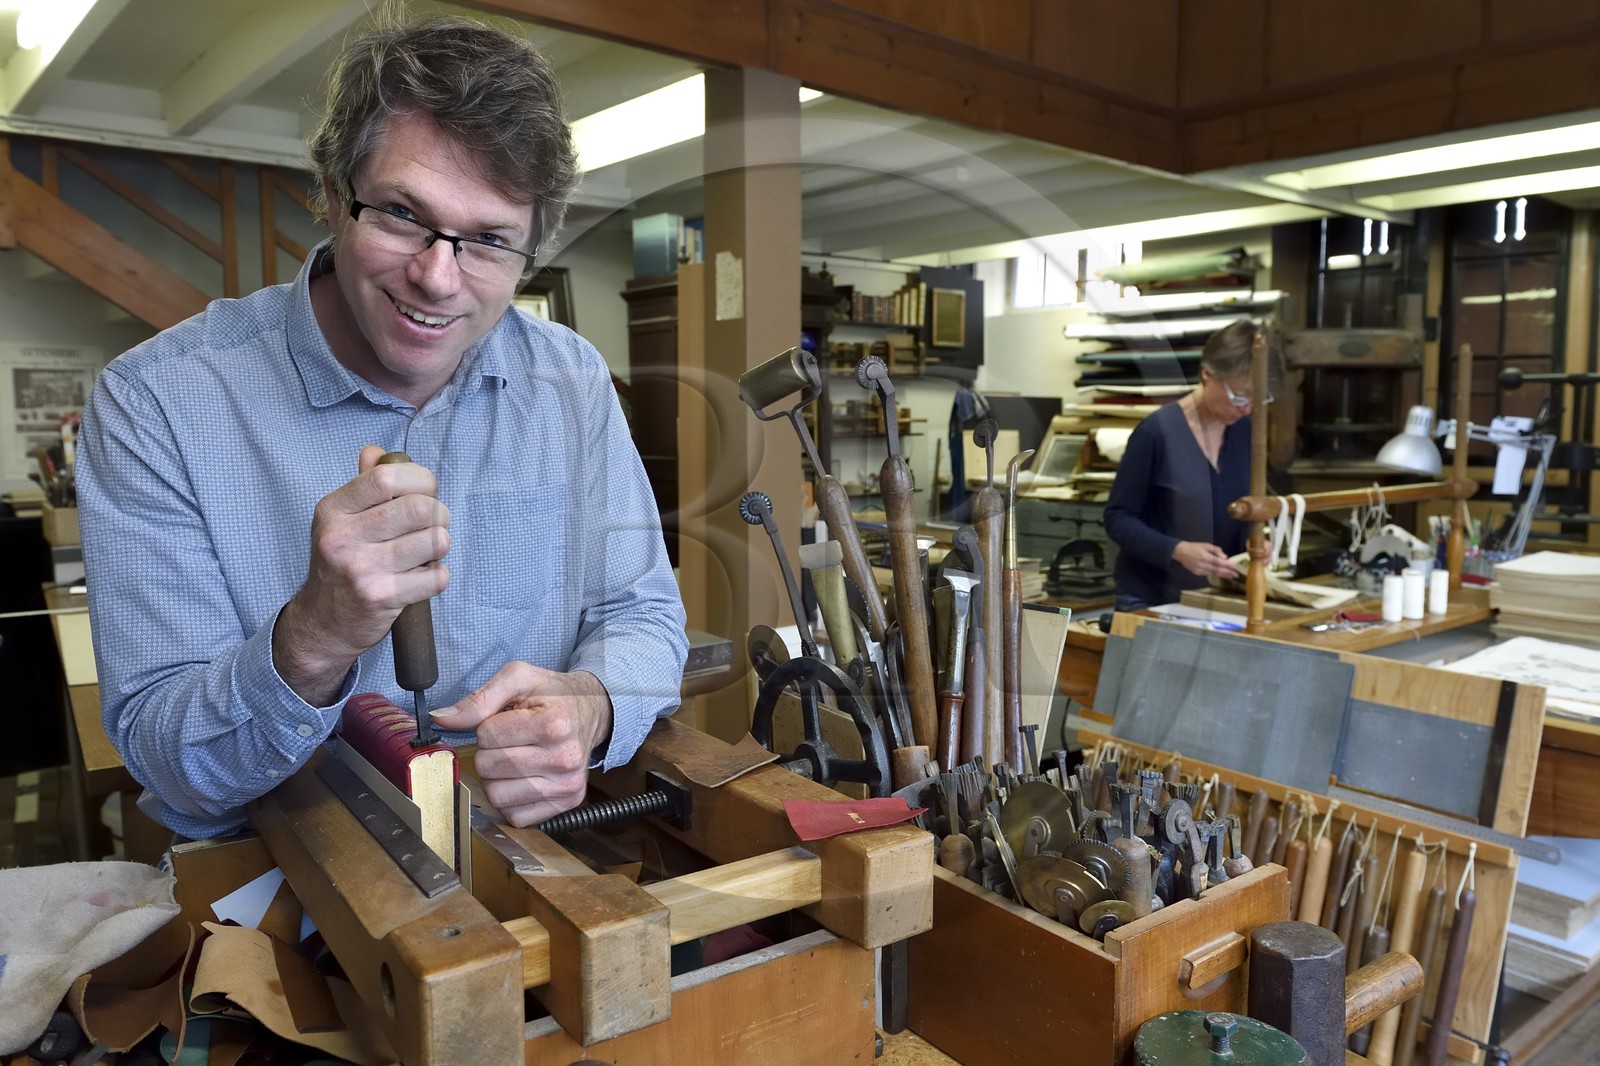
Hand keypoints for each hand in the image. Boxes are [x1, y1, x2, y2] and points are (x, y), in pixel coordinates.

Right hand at [274, 445, 450, 704]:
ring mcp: (360, 569)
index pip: (387, 477)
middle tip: (434, 523)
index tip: (426, 490)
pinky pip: (436, 576)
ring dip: (441, 544)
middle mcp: (341, 537)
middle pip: (419, 508)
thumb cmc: (340, 563)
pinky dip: (438, 574)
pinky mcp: (381, 598)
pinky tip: (421, 576)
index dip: (420, 479)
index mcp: (332, 510)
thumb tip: (377, 452)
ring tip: (427, 550)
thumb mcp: (340, 520)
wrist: (323, 622)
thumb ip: (362, 484)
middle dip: (439, 513)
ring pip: (434, 541)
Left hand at [430, 664, 613, 826]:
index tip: (509, 719)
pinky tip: (523, 779)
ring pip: (497, 796)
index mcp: (553, 724)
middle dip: (490, 752)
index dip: (489, 725)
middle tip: (511, 740)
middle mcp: (564, 758)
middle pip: (488, 767)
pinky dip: (510, 799)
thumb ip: (479, 698)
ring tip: (516, 759)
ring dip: (497, 778)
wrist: (592, 711)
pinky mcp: (566, 805)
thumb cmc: (552, 694)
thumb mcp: (518, 678)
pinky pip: (515, 816)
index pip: (487, 735)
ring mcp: (567, 786)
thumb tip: (441, 718)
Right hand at [1172, 540, 1237, 579]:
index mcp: (1206, 556)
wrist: (1180, 552)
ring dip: (1224, 575)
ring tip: (1231, 577)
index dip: (1229, 566)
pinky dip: (1216, 575)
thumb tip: (1225, 557)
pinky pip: (1209, 574)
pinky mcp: (1197, 573)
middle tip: (1237, 575)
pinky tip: (1221, 575)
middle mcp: (1203, 565)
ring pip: (1214, 573)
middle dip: (1228, 573)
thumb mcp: (1206, 545)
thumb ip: (1216, 550)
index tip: (1236, 567)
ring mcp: (1200, 570)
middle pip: (1218, 570)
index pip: (1220, 562)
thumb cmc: (1194, 547)